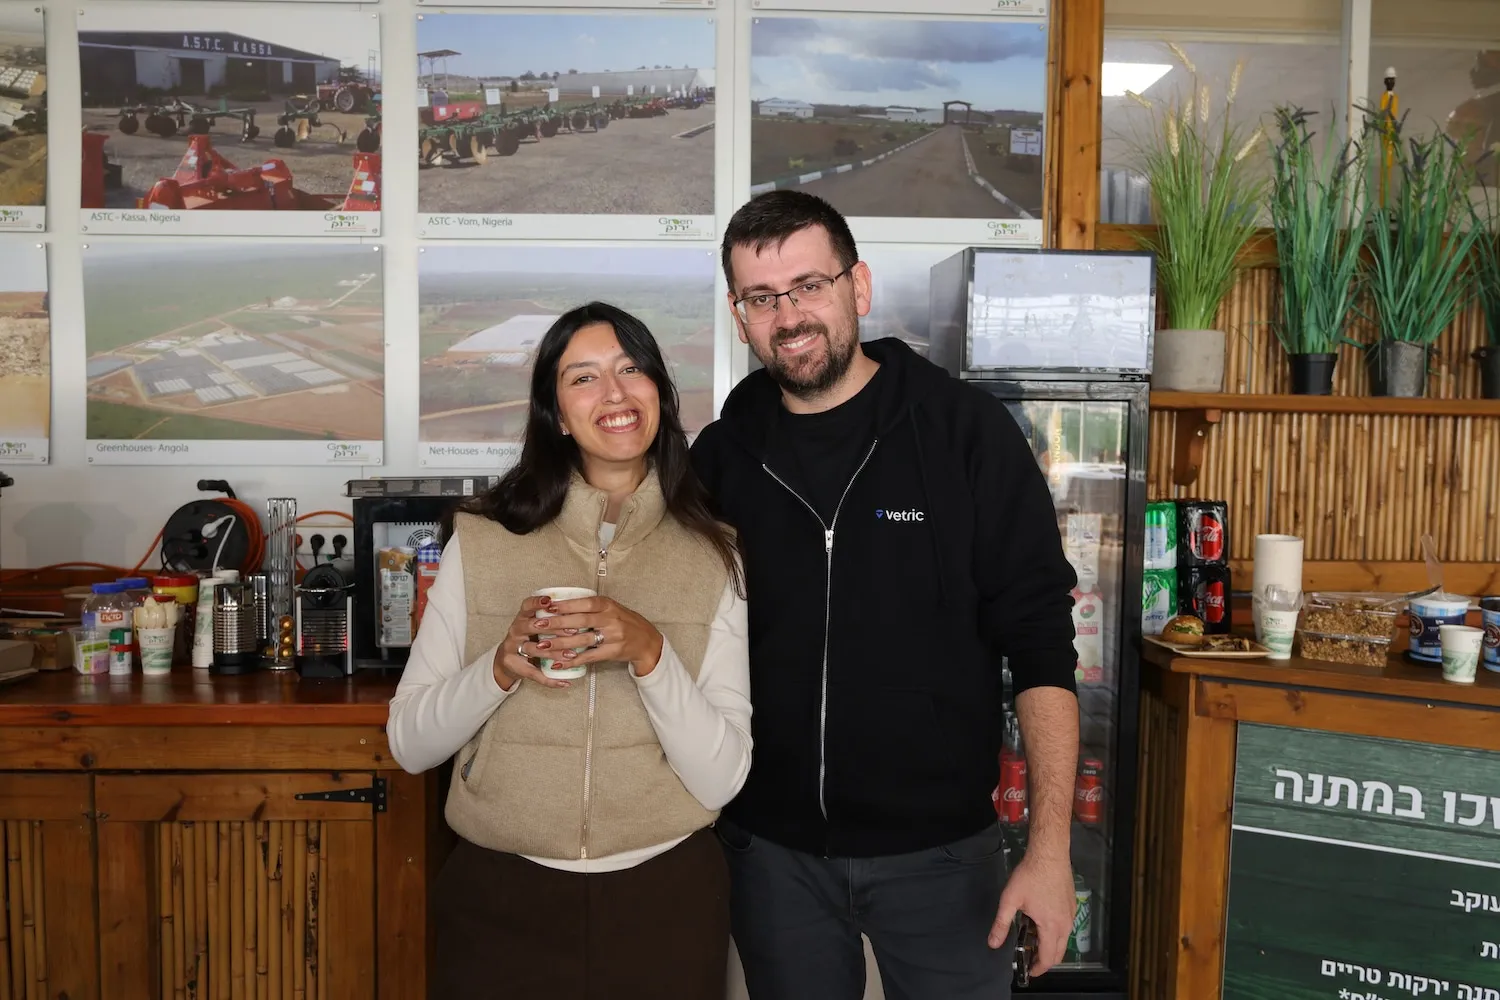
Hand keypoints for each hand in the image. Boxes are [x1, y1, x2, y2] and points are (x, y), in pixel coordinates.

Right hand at [492, 595, 573, 691]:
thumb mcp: (535, 623)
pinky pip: (534, 673)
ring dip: (554, 652)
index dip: (537, 602)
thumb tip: (581, 611)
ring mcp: (513, 647)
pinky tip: (564, 682)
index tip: (550, 600)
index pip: (527, 606)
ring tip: (572, 655)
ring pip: (534, 649)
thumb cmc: (528, 637)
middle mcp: (516, 630)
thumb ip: (551, 617)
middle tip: (573, 630)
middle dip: (553, 628)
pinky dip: (550, 679)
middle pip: (531, 626)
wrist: (507, 659)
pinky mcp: (514, 664)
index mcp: (522, 617)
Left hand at [527, 596, 664, 675]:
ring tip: (542, 645)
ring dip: (560, 643)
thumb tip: (559, 605)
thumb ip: (590, 607)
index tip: (546, 606)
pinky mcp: (612, 652)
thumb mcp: (611, 608)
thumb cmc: (624, 622)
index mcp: (608, 605)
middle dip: (557, 623)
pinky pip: (589, 657)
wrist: (646, 641)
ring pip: (581, 640)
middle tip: (538, 625)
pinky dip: (572, 661)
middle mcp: (610, 619)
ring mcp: (612, 636)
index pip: (583, 603)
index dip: (565, 605)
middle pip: (580, 620)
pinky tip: (558, 663)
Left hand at [989, 850, 1073, 975]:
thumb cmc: (1029, 876)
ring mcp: (1071, 915)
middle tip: (1029, 958)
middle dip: (1045, 960)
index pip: (1048, 958)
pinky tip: (1040, 922)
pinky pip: (1065, 928)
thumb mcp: (1010, 900)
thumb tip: (993, 943)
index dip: (1038, 968)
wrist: (1049, 854)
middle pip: (1059, 953)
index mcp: (1051, 927)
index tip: (1029, 970)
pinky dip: (1055, 933)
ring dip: (1050, 946)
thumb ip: (1002, 924)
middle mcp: (1065, 924)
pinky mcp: (1072, 906)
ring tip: (1032, 940)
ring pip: (1063, 940)